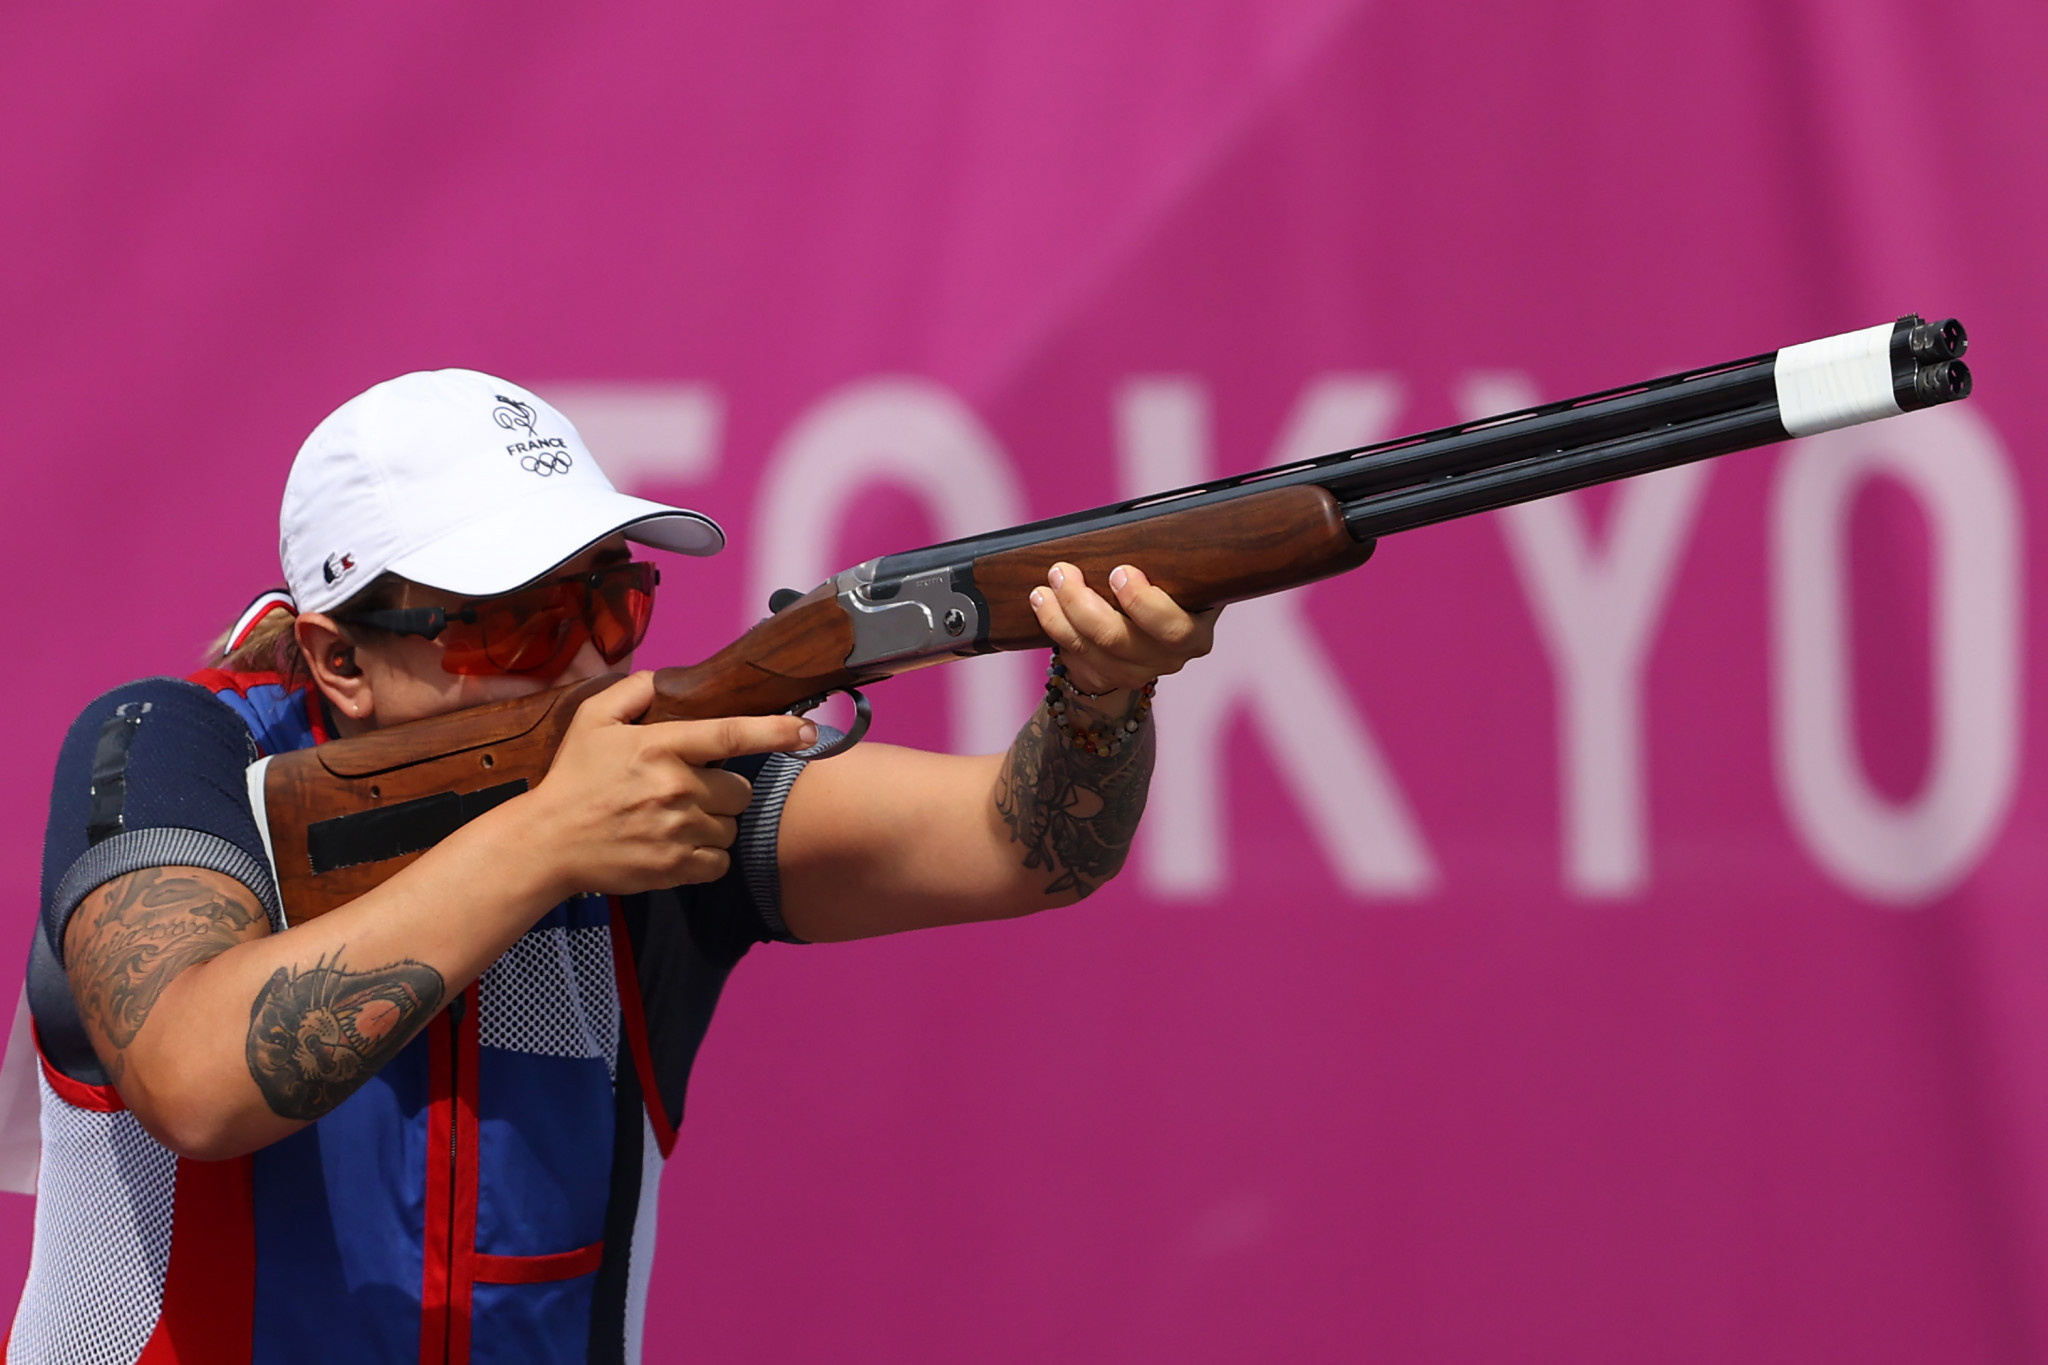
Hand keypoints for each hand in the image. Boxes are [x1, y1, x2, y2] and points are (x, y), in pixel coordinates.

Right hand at [527, 672, 817, 895]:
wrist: (546, 843)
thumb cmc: (572, 779)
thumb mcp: (591, 721)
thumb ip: (631, 691)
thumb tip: (663, 678)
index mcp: (660, 747)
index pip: (731, 734)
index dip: (776, 731)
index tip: (809, 731)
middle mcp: (676, 787)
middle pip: (741, 789)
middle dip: (723, 790)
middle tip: (687, 791)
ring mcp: (678, 830)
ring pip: (731, 826)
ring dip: (713, 823)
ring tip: (673, 820)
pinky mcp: (675, 867)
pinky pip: (719, 862)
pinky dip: (706, 856)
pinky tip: (676, 846)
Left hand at [1028, 562, 1217, 695]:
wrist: (1153, 626)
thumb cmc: (1165, 585)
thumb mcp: (1175, 574)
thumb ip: (1166, 560)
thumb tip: (1132, 529)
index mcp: (1196, 630)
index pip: (1174, 628)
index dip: (1143, 603)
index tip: (1119, 572)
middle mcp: (1171, 657)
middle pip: (1121, 640)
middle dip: (1084, 605)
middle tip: (1064, 572)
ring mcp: (1140, 671)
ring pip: (1093, 650)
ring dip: (1061, 616)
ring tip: (1046, 586)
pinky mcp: (1111, 678)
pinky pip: (1077, 657)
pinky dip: (1056, 628)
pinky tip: (1044, 604)